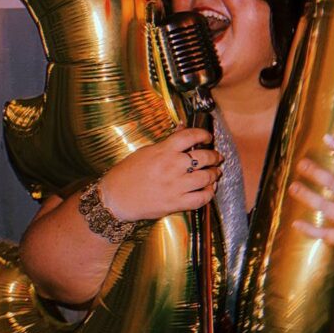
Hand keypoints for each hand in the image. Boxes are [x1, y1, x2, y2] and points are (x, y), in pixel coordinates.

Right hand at [99, 127, 222, 221]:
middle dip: (214, 156)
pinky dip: (209, 193)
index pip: (190, 136)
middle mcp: (172, 166)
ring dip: (214, 174)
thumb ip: (168, 142)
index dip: (203, 134)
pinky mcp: (175, 203)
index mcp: (164, 151)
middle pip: (203, 157)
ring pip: (205, 178)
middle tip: (216, 156)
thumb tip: (183, 128)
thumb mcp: (146, 151)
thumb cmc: (128, 173)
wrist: (117, 197)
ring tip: (215, 172)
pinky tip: (209, 189)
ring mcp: (175, 186)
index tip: (208, 137)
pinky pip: (200, 199)